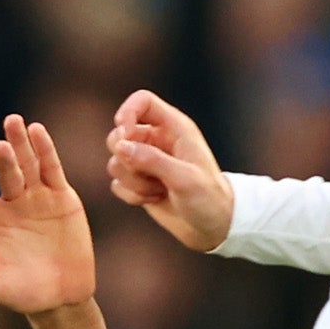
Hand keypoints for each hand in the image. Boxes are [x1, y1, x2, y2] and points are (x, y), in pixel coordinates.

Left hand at [0, 115, 96, 316]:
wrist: (60, 298)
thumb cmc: (19, 293)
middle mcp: (11, 202)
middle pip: (3, 171)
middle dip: (1, 157)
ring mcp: (37, 197)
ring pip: (27, 164)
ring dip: (20, 143)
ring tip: (14, 122)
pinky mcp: (62, 197)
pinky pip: (52, 169)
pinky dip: (45, 150)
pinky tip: (37, 131)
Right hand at [105, 89, 232, 250]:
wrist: (213, 227)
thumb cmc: (208, 198)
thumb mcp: (184, 178)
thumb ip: (152, 160)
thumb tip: (120, 146)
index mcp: (174, 127)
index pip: (142, 101)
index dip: (127, 112)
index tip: (124, 133)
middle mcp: (157, 140)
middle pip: (118, 133)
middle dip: (124, 156)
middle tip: (143, 171)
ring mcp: (146, 162)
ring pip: (115, 162)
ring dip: (132, 181)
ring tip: (158, 191)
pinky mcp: (138, 183)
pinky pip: (117, 183)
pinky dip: (131, 194)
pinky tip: (153, 199)